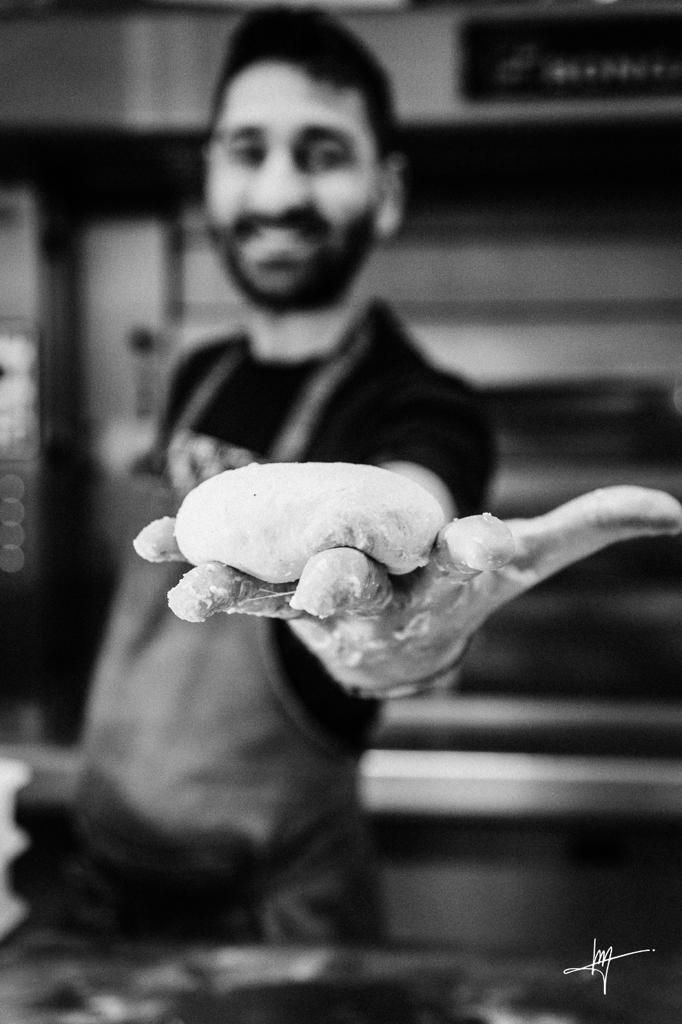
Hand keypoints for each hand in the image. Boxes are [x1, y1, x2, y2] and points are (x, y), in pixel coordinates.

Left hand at [134, 484, 680, 696]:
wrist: (399, 640)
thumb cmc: (463, 589)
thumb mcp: (530, 556)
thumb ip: (592, 528)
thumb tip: (678, 513)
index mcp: (448, 584)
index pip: (475, 568)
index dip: (483, 553)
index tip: (490, 541)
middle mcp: (382, 600)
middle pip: (364, 592)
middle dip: (345, 585)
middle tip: (331, 583)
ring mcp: (317, 600)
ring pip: (274, 595)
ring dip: (232, 590)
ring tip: (193, 588)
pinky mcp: (272, 585)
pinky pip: (229, 571)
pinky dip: (189, 554)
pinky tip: (147, 540)